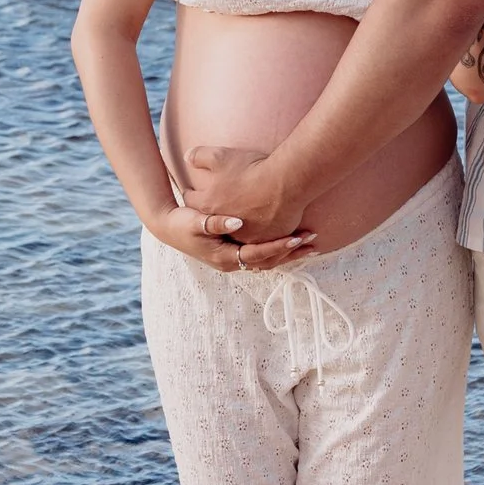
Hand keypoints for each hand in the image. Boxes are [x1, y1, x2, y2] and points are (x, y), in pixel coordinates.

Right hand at [144, 201, 313, 274]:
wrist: (169, 228)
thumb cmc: (182, 224)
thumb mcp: (195, 222)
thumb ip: (215, 221)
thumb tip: (237, 222)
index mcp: (225, 258)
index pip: (259, 255)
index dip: (278, 246)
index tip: (297, 238)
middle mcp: (232, 263)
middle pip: (269, 261)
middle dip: (291, 251)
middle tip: (314, 240)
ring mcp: (235, 260)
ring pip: (268, 260)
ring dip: (289, 252)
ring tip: (311, 242)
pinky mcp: (236, 253)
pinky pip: (263, 254)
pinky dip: (279, 248)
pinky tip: (294, 240)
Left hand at [180, 149, 311, 246]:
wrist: (286, 182)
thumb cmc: (252, 169)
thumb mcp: (221, 156)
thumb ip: (200, 156)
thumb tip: (187, 157)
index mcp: (208, 204)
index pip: (191, 200)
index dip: (193, 194)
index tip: (195, 191)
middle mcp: (223, 225)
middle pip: (212, 221)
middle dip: (213, 215)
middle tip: (216, 207)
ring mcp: (245, 236)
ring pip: (236, 235)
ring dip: (236, 229)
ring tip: (240, 221)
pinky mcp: (265, 240)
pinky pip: (259, 242)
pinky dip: (260, 236)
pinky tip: (261, 227)